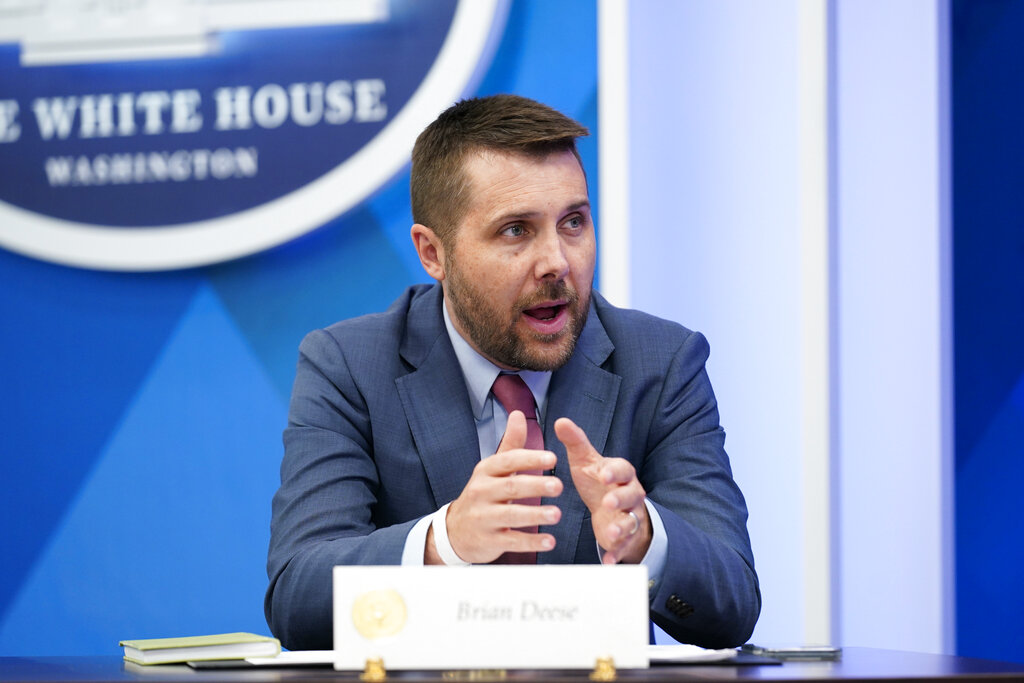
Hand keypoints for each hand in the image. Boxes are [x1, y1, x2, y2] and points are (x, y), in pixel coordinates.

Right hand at [432, 411, 563, 563]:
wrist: (455, 530)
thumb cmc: (482, 495)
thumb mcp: (492, 468)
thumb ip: (511, 444)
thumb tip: (518, 414)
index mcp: (486, 471)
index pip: (507, 461)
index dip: (529, 459)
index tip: (552, 457)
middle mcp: (482, 492)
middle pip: (510, 487)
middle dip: (535, 486)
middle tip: (559, 486)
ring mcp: (483, 518)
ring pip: (510, 515)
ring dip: (535, 515)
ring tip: (557, 514)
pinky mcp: (488, 540)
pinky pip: (511, 541)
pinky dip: (530, 542)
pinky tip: (549, 541)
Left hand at [554, 417, 650, 563]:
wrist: (610, 508)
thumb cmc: (597, 481)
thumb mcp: (585, 462)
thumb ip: (575, 443)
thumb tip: (561, 420)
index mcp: (621, 474)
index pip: (623, 469)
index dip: (614, 472)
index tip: (602, 474)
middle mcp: (630, 494)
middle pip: (632, 495)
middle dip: (621, 498)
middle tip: (608, 501)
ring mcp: (629, 516)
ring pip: (631, 521)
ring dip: (623, 527)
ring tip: (612, 532)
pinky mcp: (625, 538)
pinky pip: (625, 546)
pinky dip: (618, 553)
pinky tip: (609, 562)